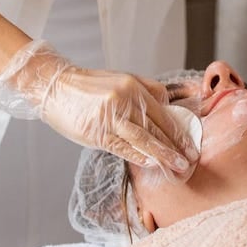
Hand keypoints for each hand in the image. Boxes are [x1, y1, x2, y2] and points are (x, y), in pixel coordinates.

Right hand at [0, 41, 199, 175]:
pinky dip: (137, 155)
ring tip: (177, 166)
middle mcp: (124, 99)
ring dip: (162, 154)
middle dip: (175, 146)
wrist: (55, 86)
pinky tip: (150, 163)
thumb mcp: (120, 79)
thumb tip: (168, 105)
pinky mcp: (96, 131)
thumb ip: (145, 91)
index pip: (162, 113)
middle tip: (190, 160)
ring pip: (142, 138)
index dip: (178, 131)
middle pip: (155, 127)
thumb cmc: (89, 86)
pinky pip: (121, 146)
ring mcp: (109, 116)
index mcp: (133, 86)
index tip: (191, 145)